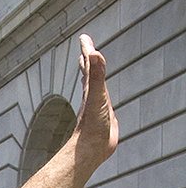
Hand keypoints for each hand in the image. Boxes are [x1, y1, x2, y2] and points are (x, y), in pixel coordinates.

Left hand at [73, 34, 118, 169]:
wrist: (91, 150)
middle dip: (88, 59)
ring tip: (91, 68)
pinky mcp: (103, 118)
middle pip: (89, 74)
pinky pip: (102, 101)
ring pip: (94, 87)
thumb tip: (93, 53)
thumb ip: (97, 75)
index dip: (87, 50)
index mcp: (91, 89)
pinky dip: (101, 94)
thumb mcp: (97, 96)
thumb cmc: (92, 125)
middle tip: (86, 48)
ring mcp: (97, 106)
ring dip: (93, 76)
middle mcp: (92, 96)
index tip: (84, 37)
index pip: (89, 65)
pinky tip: (101, 97)